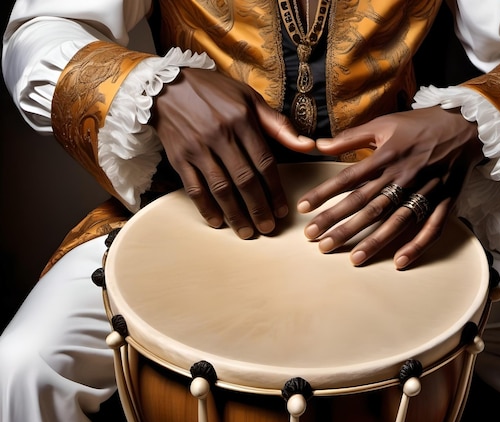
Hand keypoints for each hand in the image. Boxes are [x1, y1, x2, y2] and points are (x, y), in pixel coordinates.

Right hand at [152, 68, 314, 238]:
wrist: (165, 86)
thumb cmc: (214, 92)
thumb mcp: (249, 98)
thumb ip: (278, 124)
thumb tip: (309, 145)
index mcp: (241, 120)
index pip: (264, 162)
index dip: (275, 190)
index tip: (282, 210)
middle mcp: (220, 135)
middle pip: (244, 180)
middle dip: (258, 208)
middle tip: (268, 228)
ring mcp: (197, 148)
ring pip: (220, 188)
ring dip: (235, 214)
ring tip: (247, 232)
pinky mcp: (179, 158)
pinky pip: (194, 188)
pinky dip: (206, 208)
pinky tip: (218, 222)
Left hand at [296, 106, 482, 268]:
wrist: (466, 124)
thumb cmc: (421, 124)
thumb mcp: (384, 123)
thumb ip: (351, 137)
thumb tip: (319, 145)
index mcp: (387, 156)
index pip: (349, 179)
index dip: (324, 194)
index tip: (303, 208)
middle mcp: (403, 176)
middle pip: (367, 205)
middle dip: (340, 224)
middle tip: (317, 242)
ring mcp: (425, 191)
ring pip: (395, 221)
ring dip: (373, 241)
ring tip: (352, 259)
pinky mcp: (445, 201)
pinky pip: (431, 227)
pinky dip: (417, 245)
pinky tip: (400, 262)